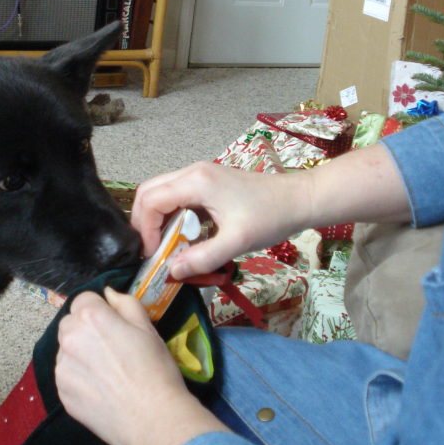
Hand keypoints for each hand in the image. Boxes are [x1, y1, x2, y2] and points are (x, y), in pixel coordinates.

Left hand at [56, 287, 226, 444]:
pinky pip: (67, 376)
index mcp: (91, 316)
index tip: (114, 324)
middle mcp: (70, 338)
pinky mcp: (62, 392)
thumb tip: (108, 293)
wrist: (152, 419)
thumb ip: (125, 303)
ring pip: (67, 351)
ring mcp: (63, 367)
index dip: (100, 309)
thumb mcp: (147, 328)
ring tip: (107, 372)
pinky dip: (79, 378)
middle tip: (110, 348)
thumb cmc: (155, 370)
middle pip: (70, 323)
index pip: (83, 299)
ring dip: (80, 354)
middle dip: (86, 329)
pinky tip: (101, 389)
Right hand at [130, 161, 307, 279]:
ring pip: (161, 193)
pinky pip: (177, 196)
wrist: (299, 199)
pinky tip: (182, 236)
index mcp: (196, 181)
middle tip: (152, 251)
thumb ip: (203, 258)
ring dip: (157, 219)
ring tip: (165, 247)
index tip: (154, 255)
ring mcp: (199, 175)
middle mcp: (192, 172)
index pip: (151, 200)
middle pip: (149, 192)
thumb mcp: (237, 242)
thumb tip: (172, 272)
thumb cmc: (270, 217)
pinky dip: (171, 215)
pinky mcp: (207, 182)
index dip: (146, 230)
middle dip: (145, 223)